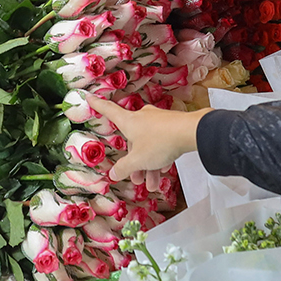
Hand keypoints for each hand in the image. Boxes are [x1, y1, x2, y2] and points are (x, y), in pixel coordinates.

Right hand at [84, 94, 209, 178]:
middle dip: (134, 161)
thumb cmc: (160, 142)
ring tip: (153, 184)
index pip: (108, 110)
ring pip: (149, 145)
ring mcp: (158, 121)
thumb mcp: (138, 160)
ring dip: (149, 166)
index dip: (97, 105)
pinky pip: (162, 143)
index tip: (89, 97)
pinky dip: (161, 158)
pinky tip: (164, 174)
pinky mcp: (173, 125)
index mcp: (129, 121)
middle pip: (132, 140)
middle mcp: (142, 118)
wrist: (191, 133)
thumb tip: (113, 174)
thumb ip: (124, 168)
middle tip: (136, 178)